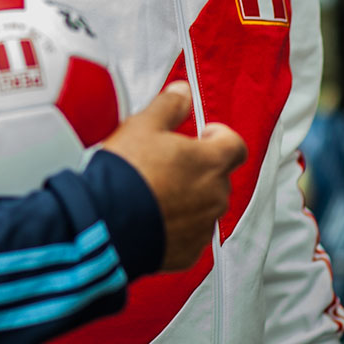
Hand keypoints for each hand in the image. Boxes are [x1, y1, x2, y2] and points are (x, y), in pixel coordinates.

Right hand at [102, 84, 245, 270]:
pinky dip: (177, 225)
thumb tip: (183, 91)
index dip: (220, 137)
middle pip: (218, 176)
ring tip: (154, 193)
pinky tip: (151, 217)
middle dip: (198, 168)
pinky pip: (190, 233)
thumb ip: (169, 106)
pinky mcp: (189, 251)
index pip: (236, 145)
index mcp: (211, 161)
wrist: (107, 223)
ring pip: (205, 206)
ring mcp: (204, 226)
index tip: (201, 135)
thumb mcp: (142, 126)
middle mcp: (215, 195)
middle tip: (166, 163)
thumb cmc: (127, 173)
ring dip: (188, 198)